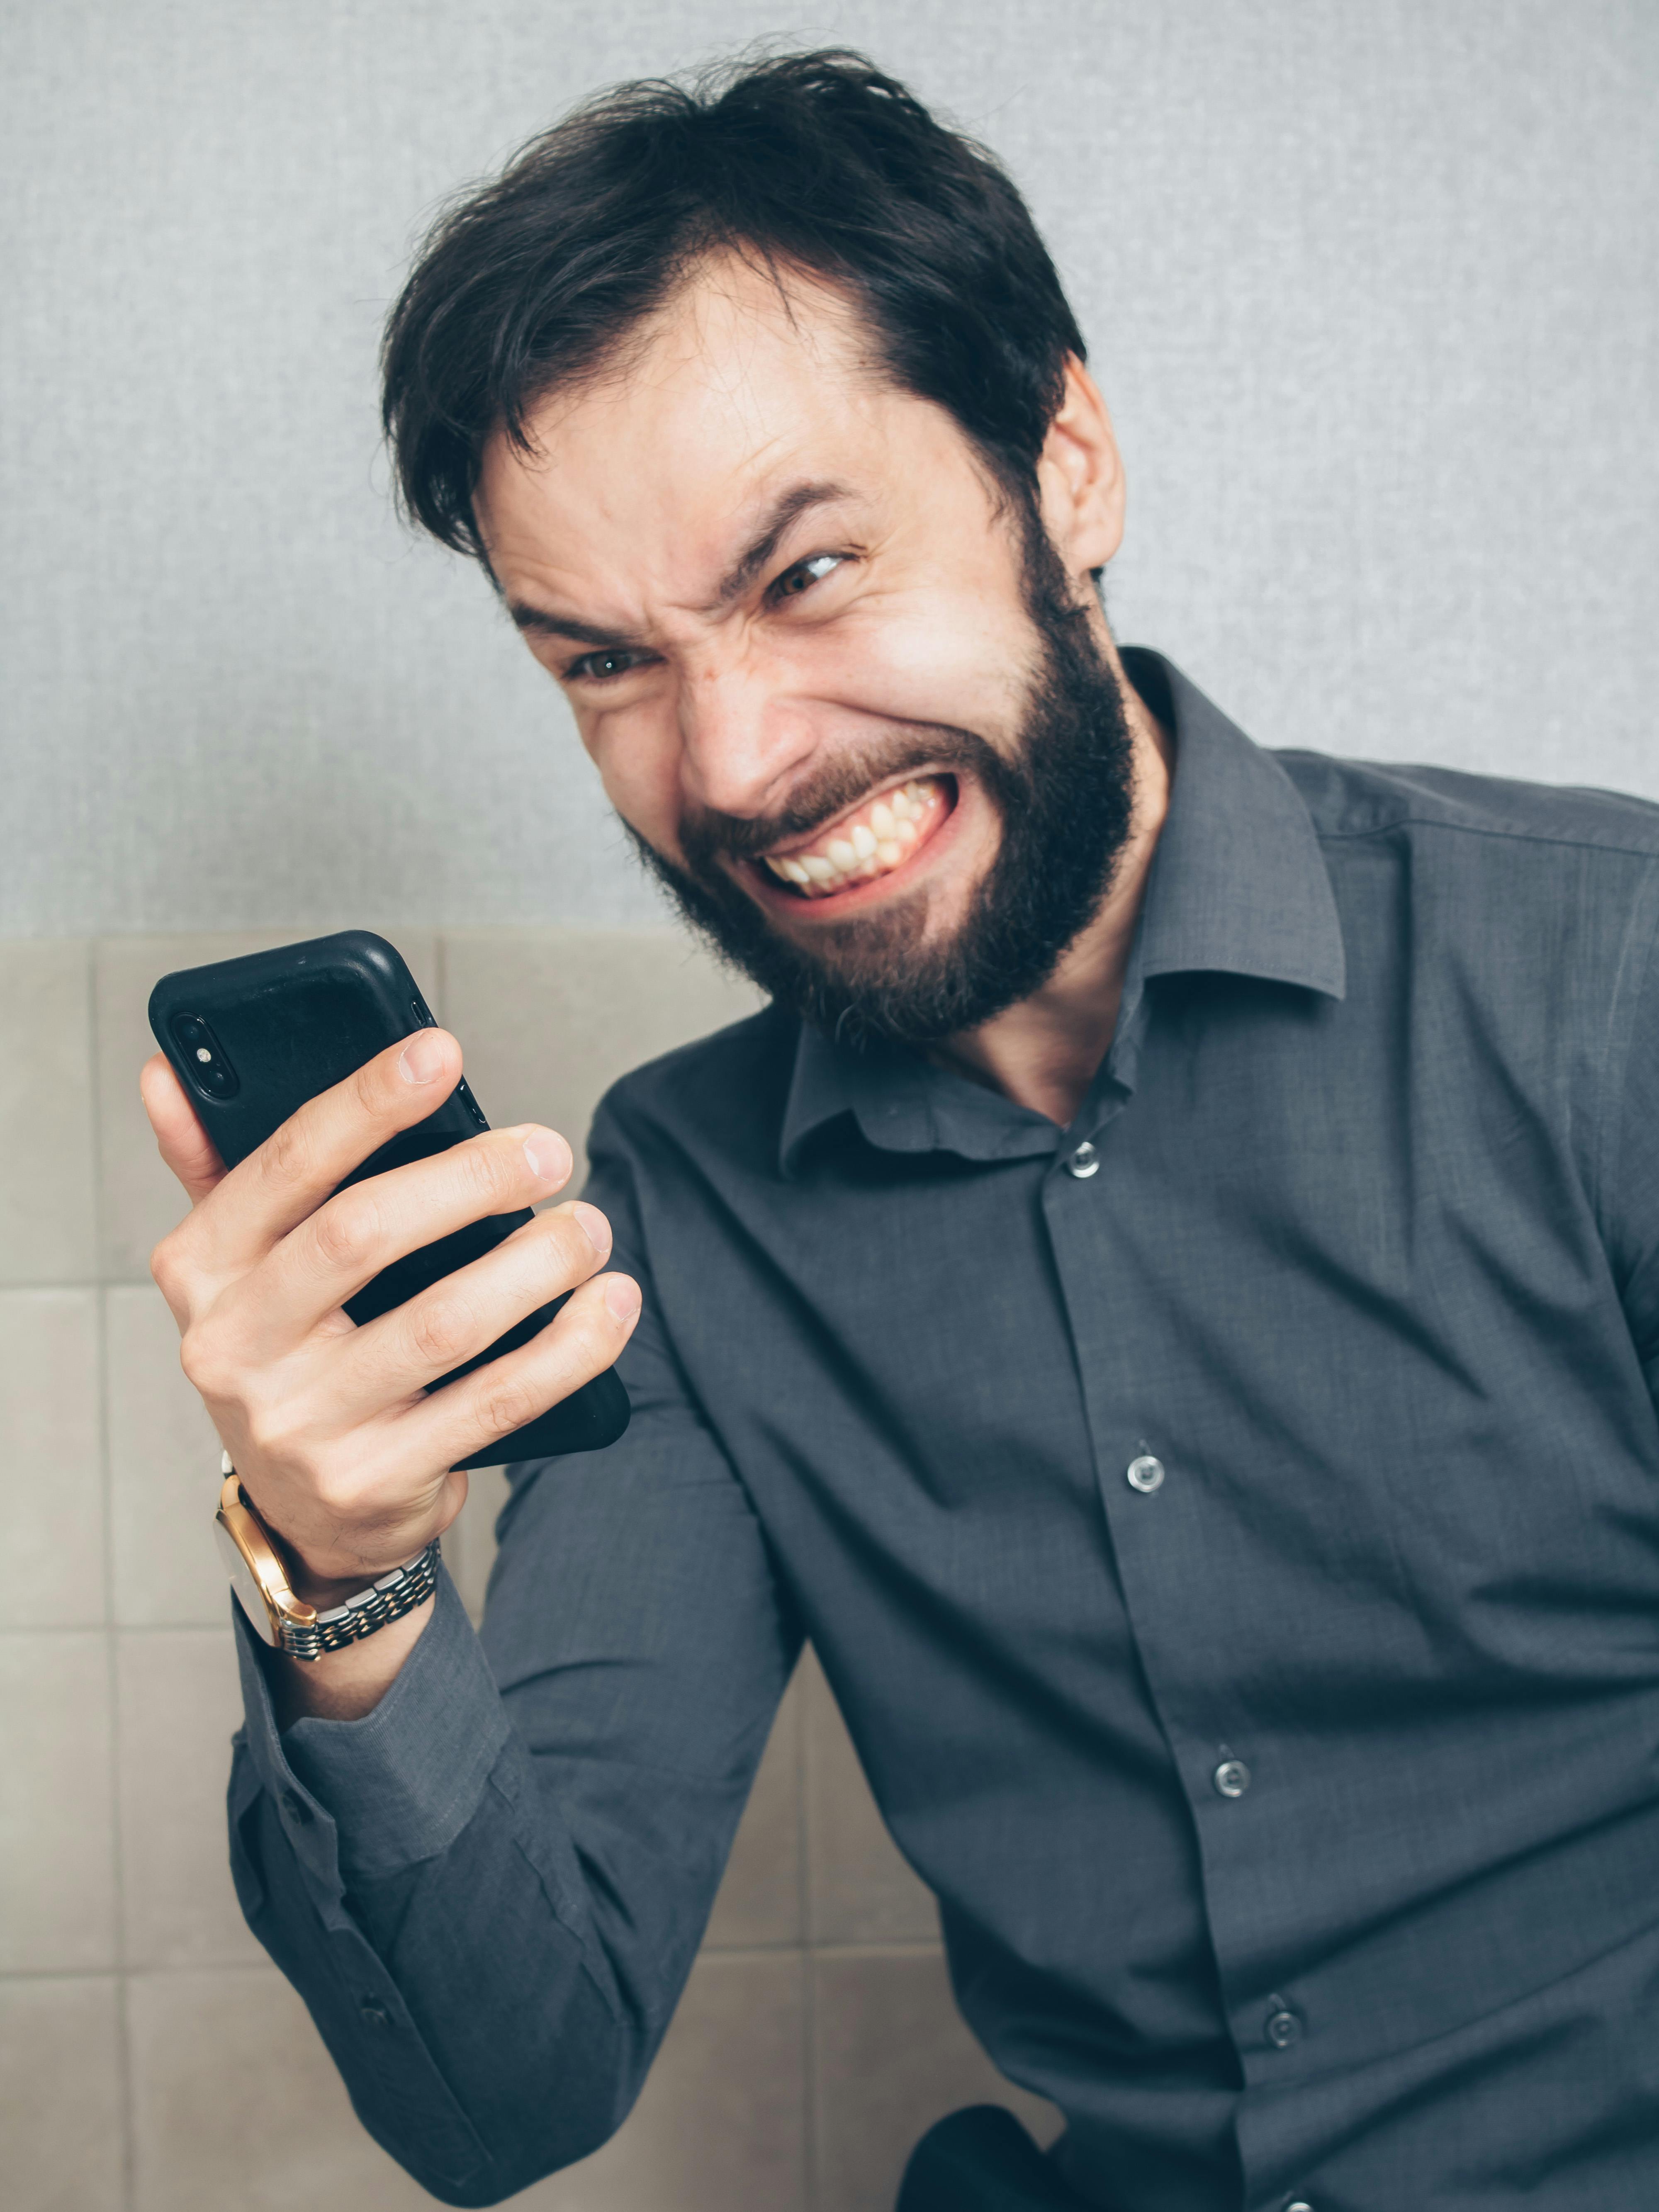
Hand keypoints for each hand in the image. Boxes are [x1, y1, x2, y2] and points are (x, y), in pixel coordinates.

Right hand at [142, 1028, 640, 1597]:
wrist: (302, 1512)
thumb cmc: (286, 1354)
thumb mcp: (232, 1267)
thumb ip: (210, 1165)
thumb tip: (168, 1068)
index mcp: (199, 1272)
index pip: (286, 1165)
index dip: (365, 1102)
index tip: (441, 1052)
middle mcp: (236, 1349)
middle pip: (363, 1234)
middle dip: (471, 1179)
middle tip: (547, 1150)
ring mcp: (304, 1424)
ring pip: (443, 1323)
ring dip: (536, 1264)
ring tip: (589, 1227)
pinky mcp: (376, 1481)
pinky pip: (496, 1403)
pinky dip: (569, 1348)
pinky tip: (610, 1305)